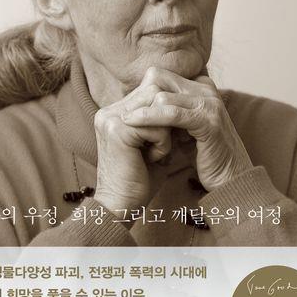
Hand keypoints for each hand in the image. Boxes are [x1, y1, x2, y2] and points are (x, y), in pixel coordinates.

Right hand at [93, 77, 172, 213]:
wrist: (122, 207)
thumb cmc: (141, 178)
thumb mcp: (153, 142)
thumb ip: (161, 120)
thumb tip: (186, 100)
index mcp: (115, 112)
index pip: (152, 90)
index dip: (167, 111)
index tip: (173, 135)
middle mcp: (109, 111)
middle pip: (155, 90)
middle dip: (169, 118)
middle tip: (166, 144)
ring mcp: (110, 119)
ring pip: (158, 104)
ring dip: (166, 130)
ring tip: (157, 152)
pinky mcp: (117, 131)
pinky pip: (156, 126)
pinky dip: (163, 144)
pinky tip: (153, 159)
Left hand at [121, 67, 252, 192]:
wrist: (231, 180)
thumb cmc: (203, 156)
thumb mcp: (182, 128)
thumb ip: (166, 111)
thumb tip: (134, 101)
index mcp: (200, 86)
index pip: (160, 76)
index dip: (141, 93)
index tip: (126, 112)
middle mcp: (206, 89)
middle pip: (158, 78)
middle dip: (137, 98)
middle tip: (122, 116)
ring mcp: (209, 103)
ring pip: (161, 95)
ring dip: (141, 113)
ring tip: (126, 126)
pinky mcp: (208, 120)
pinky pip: (171, 113)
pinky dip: (149, 118)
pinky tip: (132, 123)